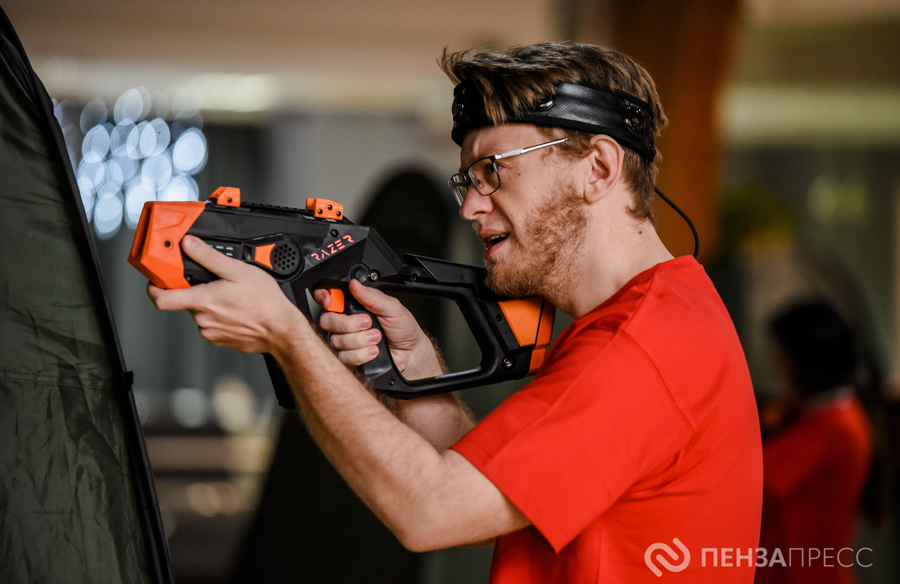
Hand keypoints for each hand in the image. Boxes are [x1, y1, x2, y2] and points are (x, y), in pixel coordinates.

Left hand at [147, 235, 305, 353]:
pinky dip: (220, 316)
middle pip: (185, 301)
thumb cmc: (265, 303)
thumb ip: (208, 257)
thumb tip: (189, 245)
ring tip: (232, 298)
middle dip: (197, 291)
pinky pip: (213, 325)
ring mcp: (211, 332)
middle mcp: (202, 319)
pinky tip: (237, 310)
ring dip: (210, 304)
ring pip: (201, 313)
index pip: (160, 298)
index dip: (154, 287)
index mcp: (202, 300)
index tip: (157, 280)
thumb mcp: (238, 270)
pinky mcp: (221, 340)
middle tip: (216, 283)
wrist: (281, 330)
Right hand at [315, 280, 443, 379]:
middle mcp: (346, 323)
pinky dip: (362, 354)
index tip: (329, 301)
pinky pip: (344, 357)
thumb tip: (355, 284)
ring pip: (336, 340)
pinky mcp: (348, 358)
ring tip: (377, 338)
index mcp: (354, 305)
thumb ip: (372, 296)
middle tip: (369, 323)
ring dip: (360, 340)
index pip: (328, 298)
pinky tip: (374, 351)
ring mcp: (345, 341)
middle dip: (350, 324)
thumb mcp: (392, 307)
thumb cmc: (403, 329)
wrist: (411, 354)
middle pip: (327, 320)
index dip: (323, 297)